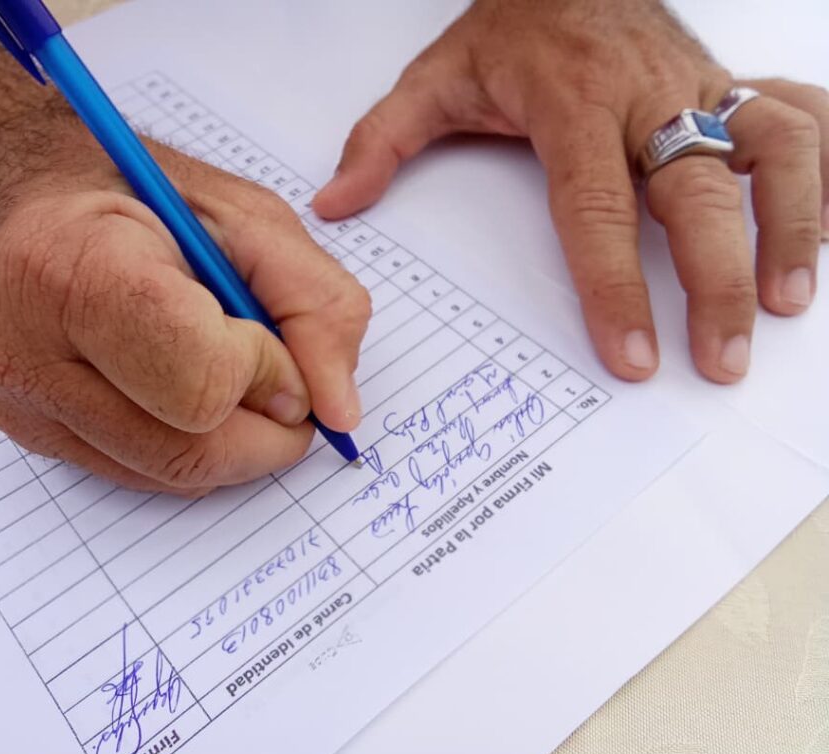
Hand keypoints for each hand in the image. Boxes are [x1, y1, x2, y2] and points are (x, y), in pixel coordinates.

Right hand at [0, 112, 370, 494]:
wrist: (36, 201)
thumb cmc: (142, 195)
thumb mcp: (251, 219)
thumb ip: (315, 306)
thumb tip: (339, 412)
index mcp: (73, 268)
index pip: (199, 379)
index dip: (264, 373)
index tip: (275, 345)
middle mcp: (23, 350)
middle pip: (188, 450)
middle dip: (266, 431)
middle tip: (285, 390)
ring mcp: (17, 404)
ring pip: (169, 476)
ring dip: (235, 443)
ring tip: (231, 376)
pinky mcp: (26, 435)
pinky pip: (142, 476)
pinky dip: (191, 447)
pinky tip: (183, 390)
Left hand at [313, 0, 827, 383]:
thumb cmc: (513, 26)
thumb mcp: (435, 77)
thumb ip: (383, 141)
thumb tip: (336, 203)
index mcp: (573, 106)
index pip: (596, 209)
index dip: (617, 287)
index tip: (635, 355)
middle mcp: (647, 96)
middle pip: (695, 193)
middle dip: (715, 281)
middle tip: (720, 358)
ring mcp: (699, 85)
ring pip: (773, 148)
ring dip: (790, 226)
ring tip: (785, 304)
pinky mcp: (730, 79)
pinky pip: (799, 117)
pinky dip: (821, 174)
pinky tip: (818, 230)